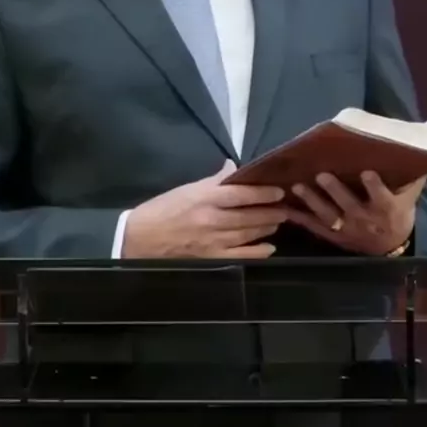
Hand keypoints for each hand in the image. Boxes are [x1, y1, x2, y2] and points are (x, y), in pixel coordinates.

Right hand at [122, 160, 287, 258]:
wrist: (139, 238)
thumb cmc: (162, 209)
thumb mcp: (186, 189)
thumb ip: (213, 181)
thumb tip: (233, 168)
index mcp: (204, 198)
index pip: (240, 194)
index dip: (262, 193)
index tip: (279, 190)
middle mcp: (212, 219)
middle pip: (249, 215)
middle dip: (270, 211)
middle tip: (287, 207)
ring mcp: (212, 241)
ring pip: (248, 234)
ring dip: (266, 227)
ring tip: (279, 221)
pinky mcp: (211, 258)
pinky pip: (240, 255)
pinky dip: (257, 252)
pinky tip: (269, 248)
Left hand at [286, 170, 425, 254]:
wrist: (389, 245)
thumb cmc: (396, 211)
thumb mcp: (406, 195)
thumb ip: (408, 176)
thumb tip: (414, 150)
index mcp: (386, 209)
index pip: (382, 197)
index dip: (374, 187)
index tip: (367, 173)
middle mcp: (365, 221)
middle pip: (349, 206)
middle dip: (335, 191)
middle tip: (321, 175)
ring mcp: (347, 230)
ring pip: (328, 216)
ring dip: (312, 201)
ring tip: (297, 186)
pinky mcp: (332, 236)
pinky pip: (313, 227)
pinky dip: (298, 218)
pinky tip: (283, 208)